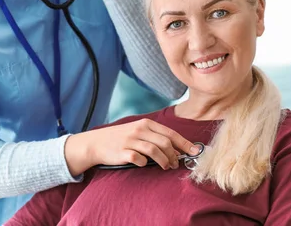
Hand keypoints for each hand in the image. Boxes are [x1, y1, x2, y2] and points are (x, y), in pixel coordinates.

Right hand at [64, 118, 199, 175]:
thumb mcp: (138, 132)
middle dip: (174, 155)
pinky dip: (145, 163)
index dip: (184, 143)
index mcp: (146, 124)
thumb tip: (177, 150)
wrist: (96, 142)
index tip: (195, 152)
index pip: (170, 133)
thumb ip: (156, 138)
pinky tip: (144, 165)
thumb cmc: (121, 138)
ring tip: (166, 167)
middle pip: (165, 143)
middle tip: (175, 164)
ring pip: (155, 151)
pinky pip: (139, 159)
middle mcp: (139, 130)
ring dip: (164, 161)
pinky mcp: (123, 152)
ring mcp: (130, 141)